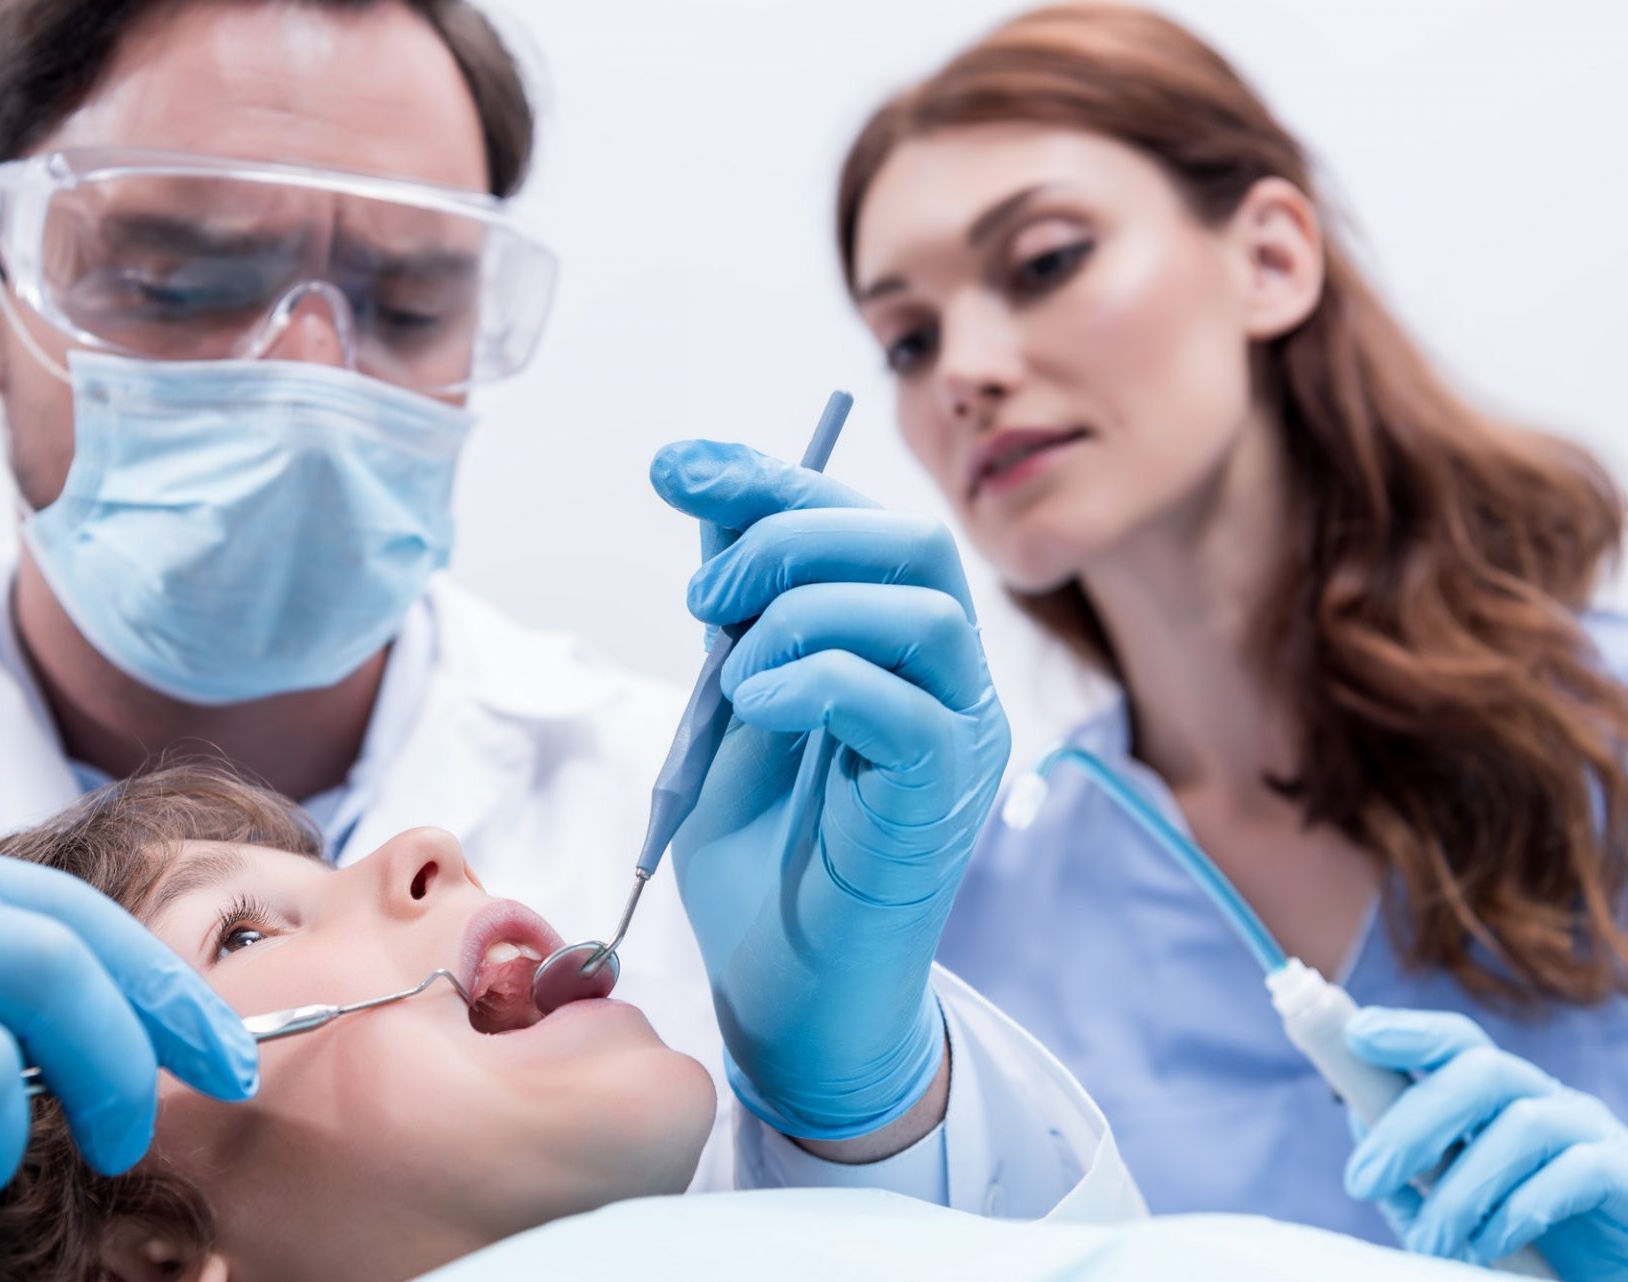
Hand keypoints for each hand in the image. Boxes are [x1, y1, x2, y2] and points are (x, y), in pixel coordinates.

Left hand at [650, 439, 1007, 1141]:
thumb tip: (713, 506)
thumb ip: (740, 616)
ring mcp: (955, 741)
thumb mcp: (733, 709)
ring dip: (801, 610)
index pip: (860, 523)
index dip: (768, 478)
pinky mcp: (940, 804)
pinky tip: (755, 709)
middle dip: (790, 535)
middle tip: (707, 596)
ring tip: (732, 671)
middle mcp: (945, 683)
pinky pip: (905, 707)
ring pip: (921, 609)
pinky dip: (816, 681)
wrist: (785, 993)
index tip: (674, 465)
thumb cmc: (765, 861)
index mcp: (899, 649)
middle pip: (910, 542)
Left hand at [1344, 1007, 1627, 1277]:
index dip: (1409, 1030)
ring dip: (1463, 1186)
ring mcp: (1591, 1132)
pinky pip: (1577, 1171)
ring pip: (1523, 1124)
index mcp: (1502, 1099)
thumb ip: (1412, 1170)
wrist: (1606, 1278)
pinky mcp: (1626, 1173)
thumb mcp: (1457, 1206)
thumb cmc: (1530, 1246)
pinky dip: (1521, 1207)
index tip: (1356, 1036)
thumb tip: (1357, 1117)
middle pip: (1480, 1071)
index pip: (1458, 1042)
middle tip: (1361, 1180)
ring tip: (1430, 1243)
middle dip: (1412, 1122)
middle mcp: (1548, 1100)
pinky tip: (1489, 1243)